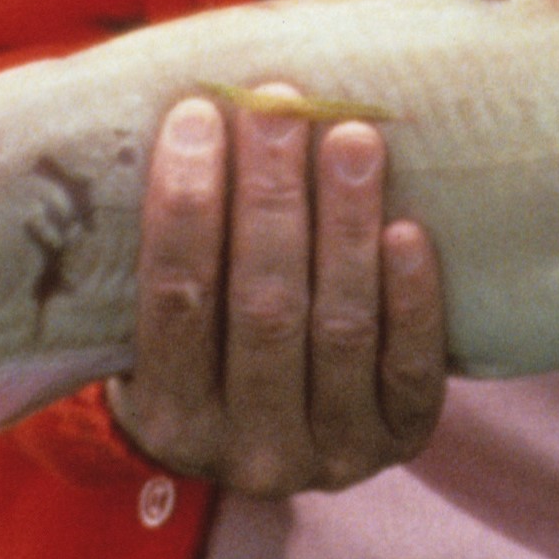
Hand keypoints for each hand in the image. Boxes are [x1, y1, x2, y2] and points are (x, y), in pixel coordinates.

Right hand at [109, 92, 448, 496]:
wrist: (273, 438)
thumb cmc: (205, 348)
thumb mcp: (151, 323)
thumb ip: (147, 247)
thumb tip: (169, 111)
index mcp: (168, 419)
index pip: (174, 300)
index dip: (185, 205)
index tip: (198, 114)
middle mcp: (246, 449)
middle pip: (262, 308)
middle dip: (271, 196)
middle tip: (283, 105)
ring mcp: (329, 453)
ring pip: (340, 327)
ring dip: (345, 225)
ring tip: (353, 139)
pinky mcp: (400, 440)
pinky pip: (410, 368)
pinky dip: (411, 298)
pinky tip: (407, 229)